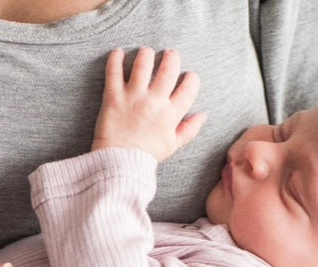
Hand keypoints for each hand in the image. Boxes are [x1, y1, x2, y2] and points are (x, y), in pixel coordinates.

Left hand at [91, 47, 205, 160]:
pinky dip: (116, 59)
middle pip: (168, 70)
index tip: (188, 75)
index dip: (191, 78)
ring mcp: (133, 97)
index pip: (188, 88)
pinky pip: (114, 72)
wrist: (119, 163)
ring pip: (143, 65)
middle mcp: (154, 102)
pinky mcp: (113, 97)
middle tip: (170, 53)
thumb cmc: (146, 156)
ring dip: (146, 54)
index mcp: (171, 114)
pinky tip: (118, 52)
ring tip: (146, 52)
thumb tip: (203, 115)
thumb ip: (189, 129)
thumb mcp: (172, 146)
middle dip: (171, 57)